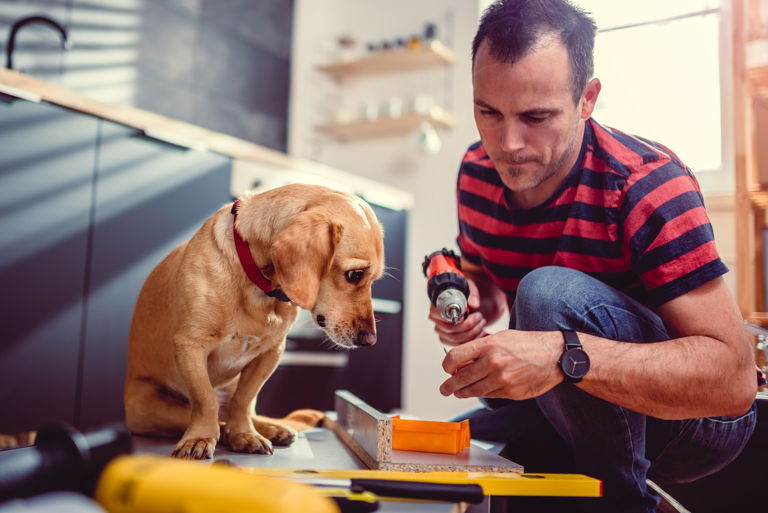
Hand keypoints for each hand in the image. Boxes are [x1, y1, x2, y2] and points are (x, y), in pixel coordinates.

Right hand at [428, 278, 486, 345]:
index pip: (439, 315)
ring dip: (473, 332)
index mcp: (436, 306)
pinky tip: (480, 331)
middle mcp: (437, 321)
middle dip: (468, 325)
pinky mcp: (449, 340)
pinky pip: (459, 345)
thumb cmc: (465, 295)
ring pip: (456, 339)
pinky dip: (472, 339)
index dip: (452, 317)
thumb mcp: (470, 288)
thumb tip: (473, 304)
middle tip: (479, 316)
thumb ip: (472, 294)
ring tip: (481, 322)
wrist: (468, 304)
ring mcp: (442, 332)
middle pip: (450, 329)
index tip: (464, 316)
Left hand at [439, 330, 563, 399]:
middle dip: (449, 385)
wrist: (554, 356)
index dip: (446, 364)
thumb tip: (462, 358)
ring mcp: (502, 379)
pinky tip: (479, 391)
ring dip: (462, 392)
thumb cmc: (529, 344)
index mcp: (489, 345)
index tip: (446, 368)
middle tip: (445, 388)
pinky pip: (489, 395)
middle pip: (460, 378)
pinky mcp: (510, 392)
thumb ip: (481, 347)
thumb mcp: (502, 337)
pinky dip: (482, 394)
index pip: (455, 356)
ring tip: (458, 392)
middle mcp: (493, 363)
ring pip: (473, 390)